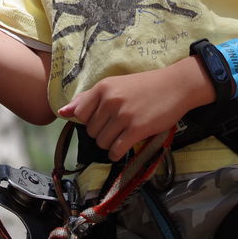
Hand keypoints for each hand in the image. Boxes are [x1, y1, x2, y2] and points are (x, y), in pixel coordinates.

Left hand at [58, 61, 201, 161]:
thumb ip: (88, 99)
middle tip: (117, 126)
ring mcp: (123, 115)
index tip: (102, 119)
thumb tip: (62, 112)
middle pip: (91, 131)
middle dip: (101, 133)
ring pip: (101, 142)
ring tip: (122, 135)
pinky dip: (116, 153)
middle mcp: (110, 100)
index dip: (89, 120)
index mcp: (103, 87)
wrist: (176, 86)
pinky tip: (124, 146)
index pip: (79, 114)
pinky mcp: (136, 129)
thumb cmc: (145, 86)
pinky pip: (115, 150)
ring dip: (110, 144)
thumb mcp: (115, 85)